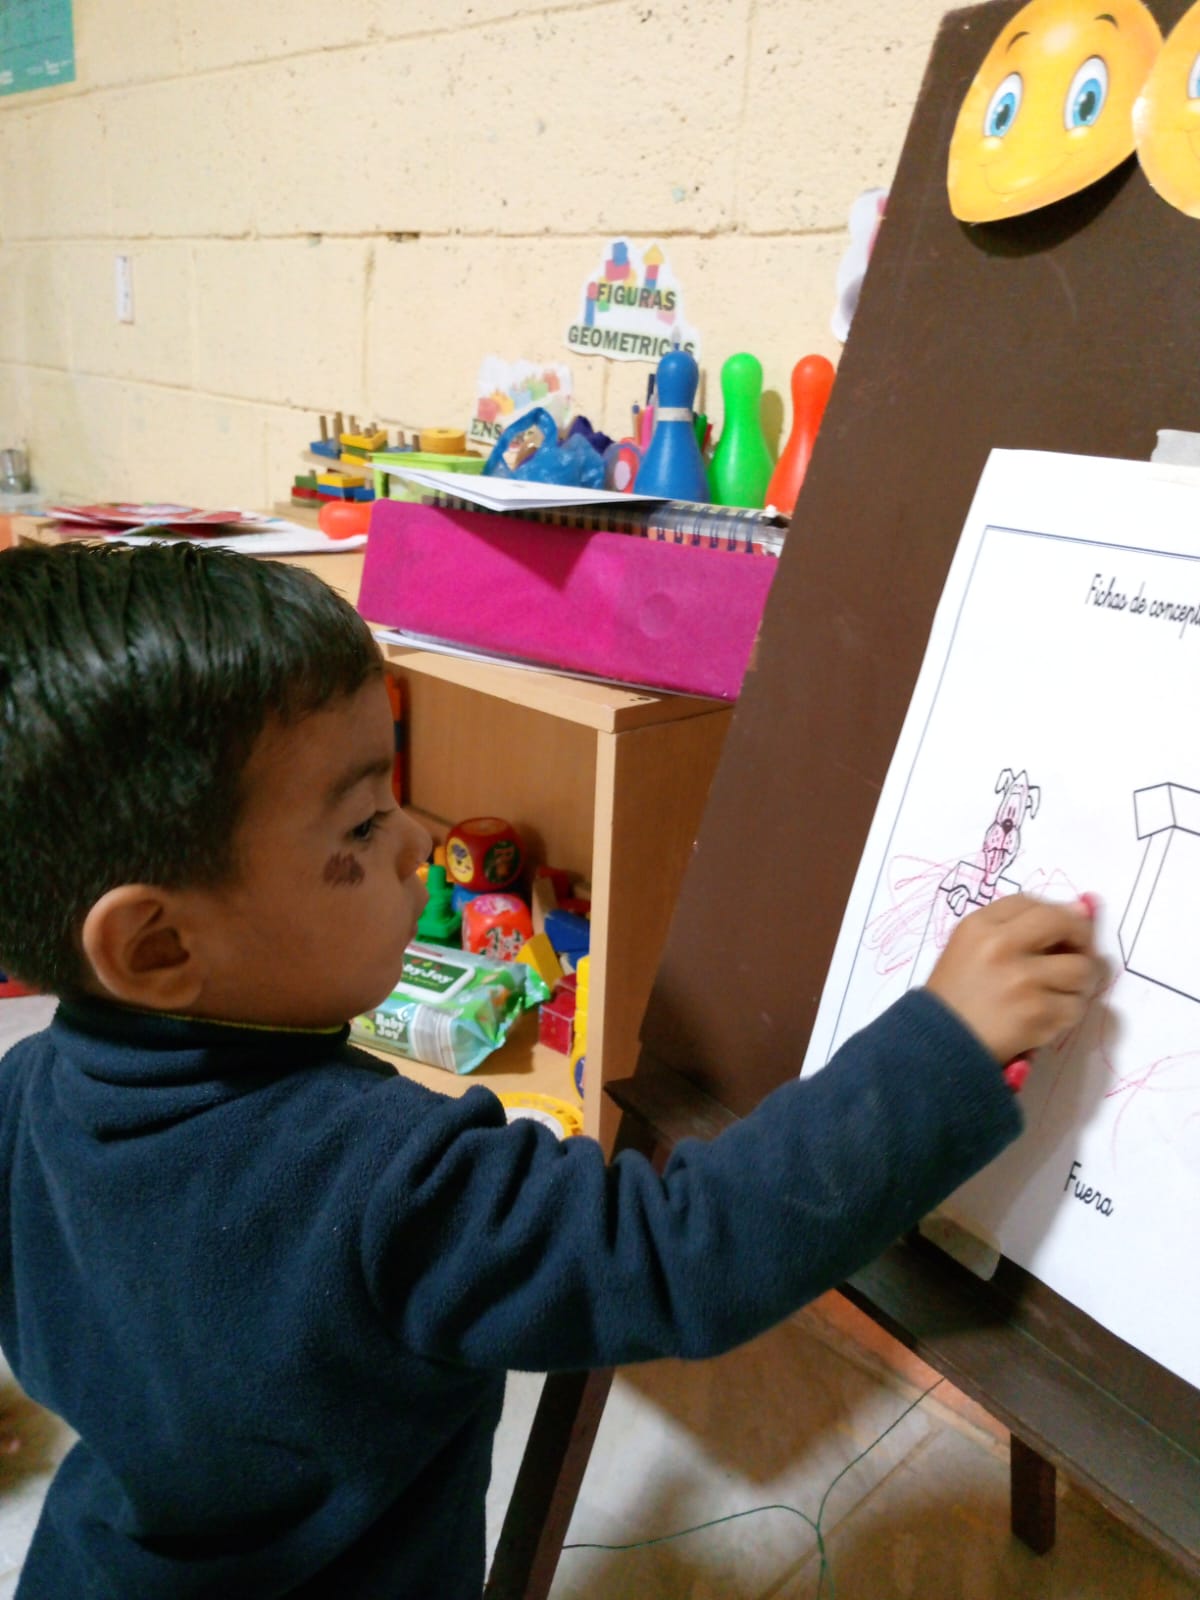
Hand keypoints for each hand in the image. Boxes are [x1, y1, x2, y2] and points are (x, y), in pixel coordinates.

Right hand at [925, 894, 1099, 1064]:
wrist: (939, 1045)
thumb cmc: (955, 996)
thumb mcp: (969, 947)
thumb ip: (1015, 927)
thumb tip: (1081, 909)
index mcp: (979, 926)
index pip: (1031, 903)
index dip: (1053, 916)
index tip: (1058, 933)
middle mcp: (1001, 946)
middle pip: (1064, 924)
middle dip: (1081, 939)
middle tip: (1077, 955)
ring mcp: (1022, 980)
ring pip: (1081, 969)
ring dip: (1077, 983)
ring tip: (1057, 992)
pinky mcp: (1038, 1013)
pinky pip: (1076, 1006)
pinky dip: (1067, 1013)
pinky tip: (1047, 1017)